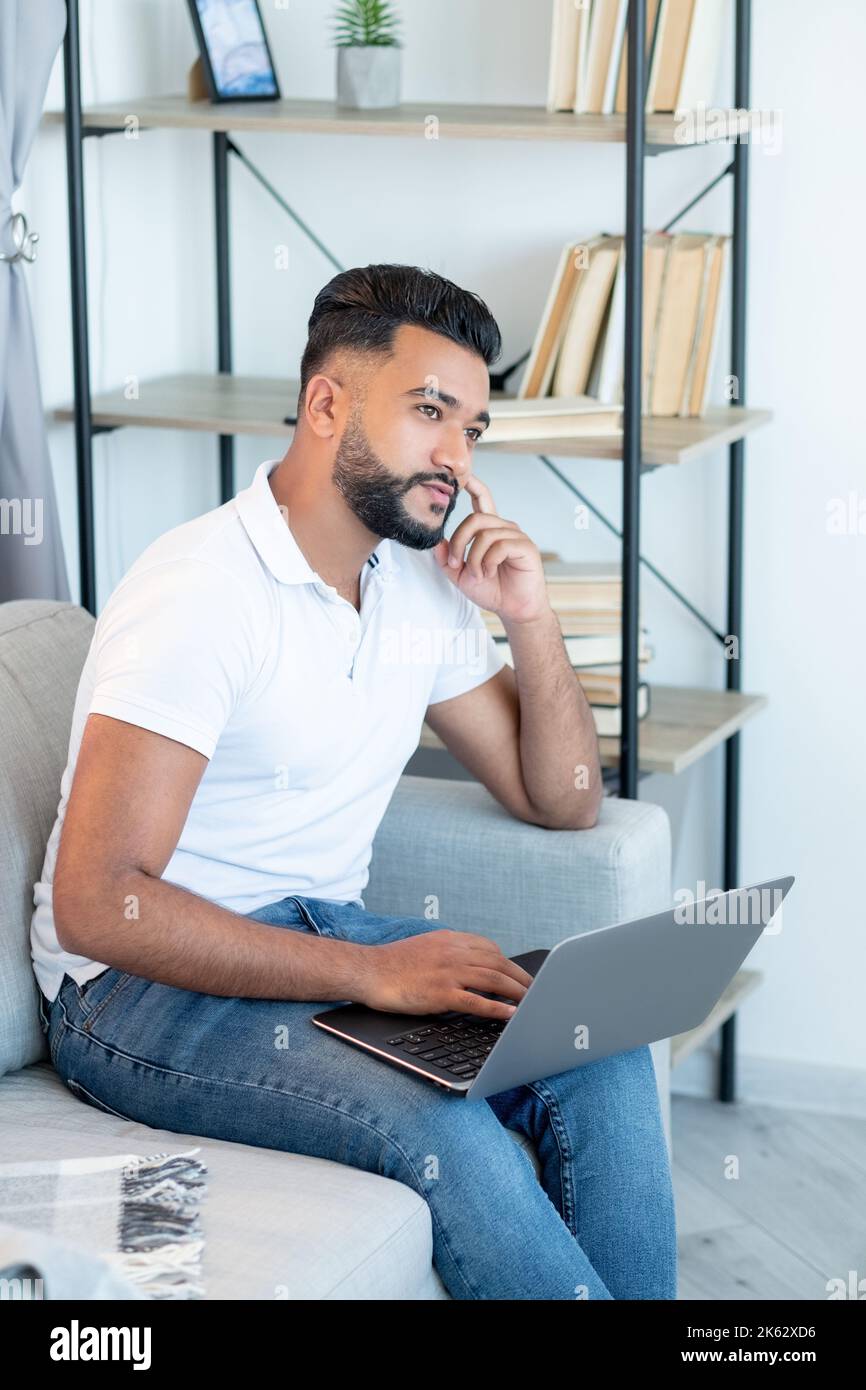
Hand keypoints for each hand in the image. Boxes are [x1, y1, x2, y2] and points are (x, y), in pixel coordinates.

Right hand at [358, 929, 533, 1020]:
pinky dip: (497, 1008)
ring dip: (517, 993)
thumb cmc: (393, 964)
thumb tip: (468, 963)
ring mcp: (448, 971)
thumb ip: (448, 951)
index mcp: (450, 939)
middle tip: (536, 991)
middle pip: (498, 963)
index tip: (519, 974)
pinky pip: (477, 1001)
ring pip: (494, 980)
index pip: (489, 948)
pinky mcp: (441, 992)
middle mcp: (453, 952)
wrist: (368, 970)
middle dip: (520, 977)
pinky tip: (510, 1016)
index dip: (508, 962)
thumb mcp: (425, 946)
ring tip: (532, 1003)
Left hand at [432, 473, 548, 624]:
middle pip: (475, 520)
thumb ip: (446, 560)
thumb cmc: (492, 589)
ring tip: (477, 575)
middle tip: (455, 563)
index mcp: (489, 530)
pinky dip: (488, 562)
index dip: (474, 485)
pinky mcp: (525, 547)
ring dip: (474, 558)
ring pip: (485, 535)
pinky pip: (500, 546)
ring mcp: (516, 536)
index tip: (464, 476)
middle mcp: (504, 528)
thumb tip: (436, 542)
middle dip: (459, 542)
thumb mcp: (460, 576)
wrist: (513, 608)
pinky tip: (488, 573)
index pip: (482, 500)